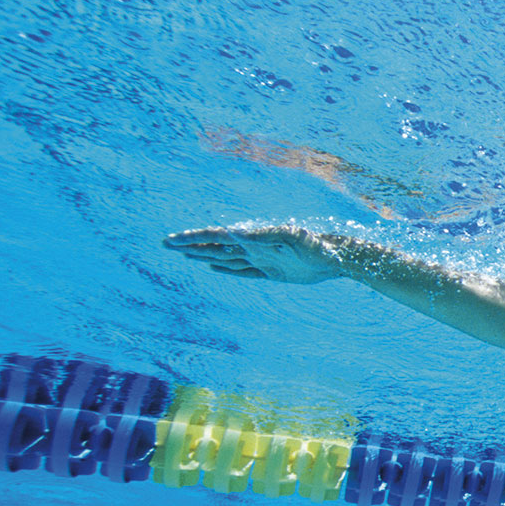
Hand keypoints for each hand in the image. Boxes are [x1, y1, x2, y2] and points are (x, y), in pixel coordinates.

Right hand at [163, 225, 347, 284]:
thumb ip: (266, 236)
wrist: (339, 257)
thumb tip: (236, 233)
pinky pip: (243, 272)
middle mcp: (255, 247)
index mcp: (255, 238)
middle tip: (165, 243)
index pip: (217, 236)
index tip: (172, 240)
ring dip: (203, 255)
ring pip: (225, 257)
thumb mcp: (295, 238)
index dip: (193, 238)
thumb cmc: (319, 246)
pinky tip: (213, 267)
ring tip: (183, 253)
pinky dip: (227, 270)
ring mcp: (262, 259)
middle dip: (190, 245)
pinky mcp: (272, 272)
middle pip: (215, 245)